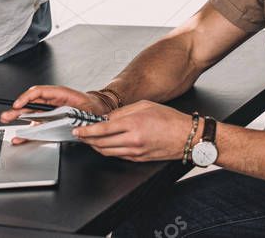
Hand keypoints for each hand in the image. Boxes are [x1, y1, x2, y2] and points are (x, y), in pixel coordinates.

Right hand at [0, 85, 110, 142]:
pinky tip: (20, 137)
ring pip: (31, 113)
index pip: (39, 92)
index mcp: (59, 94)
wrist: (98, 112)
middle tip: (7, 114)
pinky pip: (37, 125)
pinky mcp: (50, 121)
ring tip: (7, 121)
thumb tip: (69, 121)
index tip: (18, 105)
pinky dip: (28, 131)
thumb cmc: (93, 107)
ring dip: (19, 118)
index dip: (26, 98)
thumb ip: (77, 114)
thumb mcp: (87, 110)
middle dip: (17, 109)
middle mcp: (52, 101)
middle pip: (31, 103)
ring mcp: (50, 111)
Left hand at [72, 101, 195, 162]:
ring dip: (95, 147)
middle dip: (87, 140)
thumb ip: (123, 112)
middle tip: (80, 135)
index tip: (78, 130)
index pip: (102, 129)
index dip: (86, 131)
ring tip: (89, 140)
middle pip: (101, 143)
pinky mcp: (139, 159)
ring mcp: (135, 152)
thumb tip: (107, 117)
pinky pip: (118, 156)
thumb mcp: (144, 106)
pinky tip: (105, 145)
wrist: (186, 137)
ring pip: (107, 152)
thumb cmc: (169, 119)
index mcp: (133, 124)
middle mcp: (133, 140)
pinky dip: (108, 151)